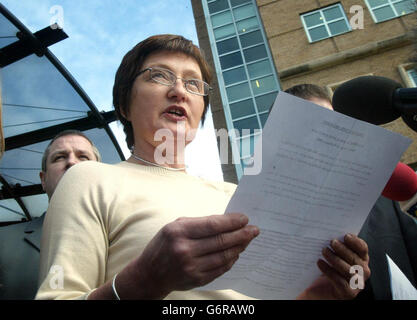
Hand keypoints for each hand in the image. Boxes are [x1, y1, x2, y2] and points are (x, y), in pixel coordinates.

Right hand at [126, 213, 259, 298]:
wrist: (150, 273)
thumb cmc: (164, 244)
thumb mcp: (175, 226)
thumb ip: (199, 223)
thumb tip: (227, 222)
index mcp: (179, 232)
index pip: (212, 225)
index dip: (231, 222)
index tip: (245, 219)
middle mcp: (185, 250)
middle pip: (221, 241)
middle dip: (241, 234)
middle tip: (254, 230)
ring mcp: (191, 267)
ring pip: (224, 256)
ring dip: (239, 247)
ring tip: (248, 240)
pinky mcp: (197, 279)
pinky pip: (220, 269)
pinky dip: (231, 260)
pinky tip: (237, 253)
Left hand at [298, 234, 370, 299]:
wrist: (322, 289)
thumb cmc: (329, 269)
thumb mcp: (335, 255)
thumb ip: (337, 245)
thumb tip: (330, 231)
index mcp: (362, 259)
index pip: (363, 249)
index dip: (356, 242)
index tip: (346, 236)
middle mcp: (363, 271)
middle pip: (355, 259)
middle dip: (343, 249)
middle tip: (332, 242)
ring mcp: (357, 283)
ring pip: (348, 270)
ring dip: (335, 259)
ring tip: (324, 251)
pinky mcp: (348, 293)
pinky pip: (339, 281)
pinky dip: (328, 270)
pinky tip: (320, 263)